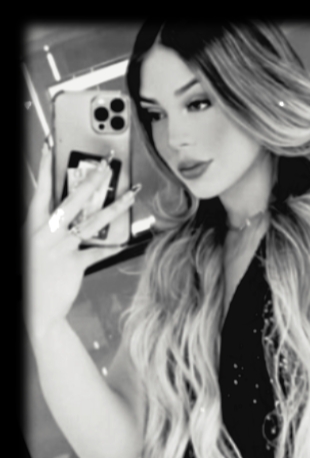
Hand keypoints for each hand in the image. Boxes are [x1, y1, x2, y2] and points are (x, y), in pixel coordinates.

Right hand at [22, 141, 138, 344]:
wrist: (35, 311)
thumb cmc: (34, 278)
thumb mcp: (33, 246)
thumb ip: (47, 227)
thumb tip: (64, 211)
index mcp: (33, 227)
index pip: (40, 190)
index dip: (45, 167)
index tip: (51, 146)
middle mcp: (46, 234)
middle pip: (72, 201)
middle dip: (91, 181)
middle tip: (105, 165)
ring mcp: (61, 249)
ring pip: (92, 222)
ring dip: (114, 207)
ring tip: (130, 195)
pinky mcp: (74, 265)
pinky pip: (98, 251)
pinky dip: (113, 246)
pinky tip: (126, 240)